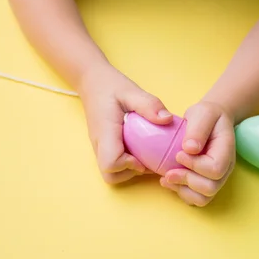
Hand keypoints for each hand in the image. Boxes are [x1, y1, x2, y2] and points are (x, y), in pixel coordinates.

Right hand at [79, 66, 172, 183]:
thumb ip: (149, 104)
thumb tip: (167, 120)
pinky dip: (127, 162)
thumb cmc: (111, 86)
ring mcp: (100, 147)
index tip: (144, 155)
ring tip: (144, 153)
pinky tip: (140, 147)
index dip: (129, 165)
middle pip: (110, 176)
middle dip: (130, 173)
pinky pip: (113, 163)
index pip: (110, 163)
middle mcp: (100, 144)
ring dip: (129, 169)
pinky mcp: (104, 147)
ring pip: (110, 173)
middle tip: (146, 157)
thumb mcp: (132, 91)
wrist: (91, 82)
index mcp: (105, 133)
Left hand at [160, 101, 235, 205]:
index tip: (179, 154)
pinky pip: (196, 199)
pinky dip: (181, 193)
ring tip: (167, 179)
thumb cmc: (207, 115)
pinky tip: (169, 181)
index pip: (215, 169)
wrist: (211, 120)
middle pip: (210, 188)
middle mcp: (225, 169)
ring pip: (203, 198)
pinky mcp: (205, 182)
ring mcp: (216, 178)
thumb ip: (198, 129)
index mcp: (226, 151)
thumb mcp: (203, 113)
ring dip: (182, 190)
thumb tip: (189, 149)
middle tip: (168, 172)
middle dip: (186, 181)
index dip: (195, 165)